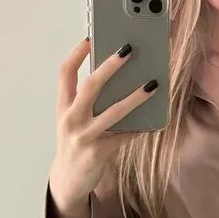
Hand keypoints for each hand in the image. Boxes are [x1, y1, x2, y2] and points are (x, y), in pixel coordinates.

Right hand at [49, 37, 157, 207]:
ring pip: (113, 112)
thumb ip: (86, 100)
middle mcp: (70, 119)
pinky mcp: (98, 153)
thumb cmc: (75, 142)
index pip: (65, 73)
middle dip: (109, 66)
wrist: (68, 180)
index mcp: (63, 106)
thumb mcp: (74, 119)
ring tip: (153, 84)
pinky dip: (140, 127)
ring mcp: (84, 137)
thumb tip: (116, 76)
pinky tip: (155, 120)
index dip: (77, 54)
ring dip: (135, 97)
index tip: (91, 37)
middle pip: (90, 86)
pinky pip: (124, 136)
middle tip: (128, 49)